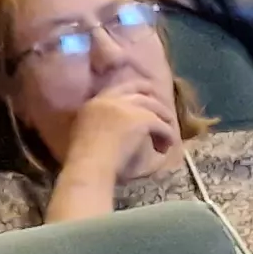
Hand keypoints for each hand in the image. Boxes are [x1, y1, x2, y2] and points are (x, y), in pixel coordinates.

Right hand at [65, 86, 180, 179]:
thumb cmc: (84, 159)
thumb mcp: (84, 133)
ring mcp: (127, 107)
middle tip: (164, 112)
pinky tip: (169, 144)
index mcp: (95, 102)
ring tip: (168, 135)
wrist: (88, 165)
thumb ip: (96, 124)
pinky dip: (167, 134)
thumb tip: (109, 131)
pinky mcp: (141, 120)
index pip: (119, 88)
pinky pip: (161, 125)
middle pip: (140, 93)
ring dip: (164, 119)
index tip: (145, 97)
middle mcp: (111, 99)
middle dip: (154, 102)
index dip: (135, 91)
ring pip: (154, 108)